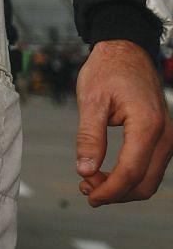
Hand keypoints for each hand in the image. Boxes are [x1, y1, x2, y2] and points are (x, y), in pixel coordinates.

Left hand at [74, 39, 172, 205]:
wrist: (126, 52)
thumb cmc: (108, 70)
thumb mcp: (91, 100)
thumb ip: (89, 137)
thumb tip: (84, 170)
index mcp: (147, 125)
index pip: (131, 172)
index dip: (109, 190)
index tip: (89, 196)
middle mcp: (164, 135)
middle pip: (144, 183)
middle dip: (115, 193)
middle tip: (85, 189)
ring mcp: (167, 138)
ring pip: (149, 179)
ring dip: (122, 187)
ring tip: (90, 181)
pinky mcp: (162, 138)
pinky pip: (149, 167)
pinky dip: (129, 176)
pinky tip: (105, 172)